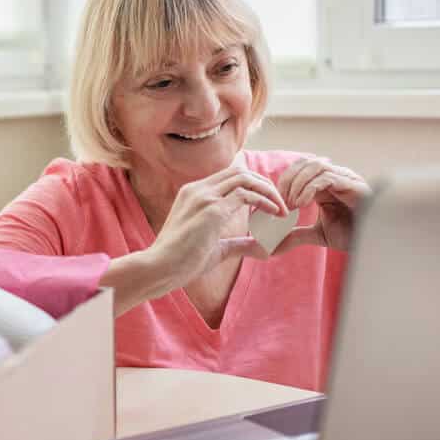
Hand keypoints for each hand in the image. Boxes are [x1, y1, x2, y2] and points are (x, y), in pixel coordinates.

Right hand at [147, 166, 287, 288]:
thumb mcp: (215, 249)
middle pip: (240, 172)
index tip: (268, 203)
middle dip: (264, 184)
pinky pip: (246, 195)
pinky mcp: (212, 209)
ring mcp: (204, 197)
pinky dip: (264, 201)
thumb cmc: (181, 262)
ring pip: (245, 178)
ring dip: (268, 191)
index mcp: (194, 193)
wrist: (158, 268)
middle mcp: (198, 189)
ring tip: (281, 209)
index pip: (229, 177)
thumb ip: (237, 243)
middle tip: (280, 204)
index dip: (253, 185)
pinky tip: (274, 213)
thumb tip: (261, 247)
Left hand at [275, 157, 370, 251]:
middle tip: (282, 202)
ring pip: (315, 166)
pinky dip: (310, 189)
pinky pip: (327, 178)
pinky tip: (302, 204)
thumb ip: (297, 235)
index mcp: (325, 183)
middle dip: (289, 180)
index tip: (277, 202)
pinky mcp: (353, 185)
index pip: (299, 168)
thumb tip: (276, 246)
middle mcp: (335, 176)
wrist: (371, 244)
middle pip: (305, 162)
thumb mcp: (318, 234)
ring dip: (298, 183)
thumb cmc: (350, 235)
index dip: (284, 182)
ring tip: (292, 204)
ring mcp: (345, 178)